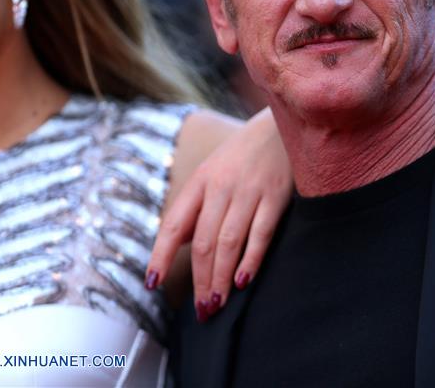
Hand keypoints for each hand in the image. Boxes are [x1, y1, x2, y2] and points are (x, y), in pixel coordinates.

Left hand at [146, 108, 291, 320]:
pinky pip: (261, 234)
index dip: (161, 254)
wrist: (282, 126)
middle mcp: (222, 187)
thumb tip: (179, 247)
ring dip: (221, 278)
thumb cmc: (243, 157)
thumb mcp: (212, 173)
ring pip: (229, 242)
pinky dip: (251, 259)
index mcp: (201, 182)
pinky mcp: (276, 196)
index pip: (175, 223)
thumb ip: (197, 208)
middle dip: (200, 280)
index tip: (152, 283)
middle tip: (201, 310)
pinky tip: (243, 281)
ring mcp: (250, 191)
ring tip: (217, 303)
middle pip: (204, 241)